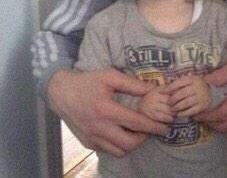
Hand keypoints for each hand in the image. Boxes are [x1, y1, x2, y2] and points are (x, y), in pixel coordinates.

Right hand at [47, 68, 168, 156]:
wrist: (61, 92)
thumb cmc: (87, 81)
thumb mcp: (110, 76)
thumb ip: (132, 84)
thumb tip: (153, 89)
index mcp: (107, 109)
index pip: (136, 123)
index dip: (153, 126)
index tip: (165, 127)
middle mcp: (99, 127)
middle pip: (129, 143)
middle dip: (145, 138)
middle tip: (151, 129)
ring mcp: (92, 138)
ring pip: (119, 151)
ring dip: (132, 144)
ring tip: (138, 132)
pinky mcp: (88, 143)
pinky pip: (108, 150)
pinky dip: (118, 145)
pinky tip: (122, 133)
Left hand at [165, 75, 211, 116]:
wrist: (211, 93)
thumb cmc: (195, 86)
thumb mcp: (189, 81)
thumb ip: (179, 83)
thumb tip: (164, 88)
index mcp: (193, 79)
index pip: (179, 83)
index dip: (169, 87)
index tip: (162, 92)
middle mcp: (198, 87)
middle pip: (182, 93)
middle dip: (173, 99)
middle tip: (168, 103)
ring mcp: (201, 97)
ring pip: (186, 102)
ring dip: (177, 107)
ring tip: (172, 109)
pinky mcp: (203, 106)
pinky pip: (191, 111)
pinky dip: (184, 113)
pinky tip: (179, 114)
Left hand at [197, 54, 226, 131]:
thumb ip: (223, 73)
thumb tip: (204, 83)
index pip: (223, 113)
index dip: (207, 115)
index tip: (194, 111)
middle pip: (225, 125)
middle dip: (208, 122)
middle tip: (195, 113)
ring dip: (215, 124)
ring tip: (204, 114)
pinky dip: (224, 122)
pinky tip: (217, 112)